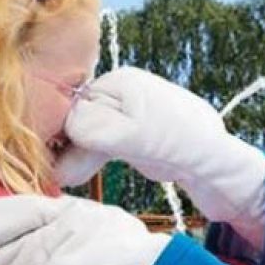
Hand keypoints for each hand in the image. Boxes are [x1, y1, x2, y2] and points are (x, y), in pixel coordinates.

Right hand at [63, 67, 264, 221]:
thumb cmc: (183, 142)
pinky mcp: (125, 137)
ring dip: (68, 158)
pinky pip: (91, 147)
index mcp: (120, 83)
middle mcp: (117, 94)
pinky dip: (80, 163)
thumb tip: (64, 128)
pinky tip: (67, 178)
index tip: (49, 158)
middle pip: (73, 118)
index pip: (72, 103)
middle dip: (61, 146)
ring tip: (59, 181)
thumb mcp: (137, 134)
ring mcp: (121, 115)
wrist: (215, 164)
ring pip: (80, 136)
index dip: (57, 131)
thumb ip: (97, 129)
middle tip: (51, 176)